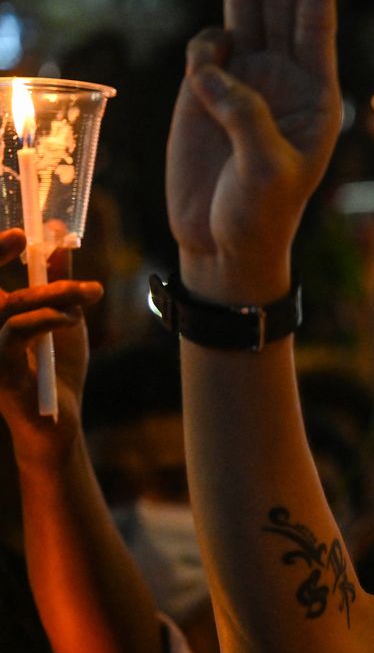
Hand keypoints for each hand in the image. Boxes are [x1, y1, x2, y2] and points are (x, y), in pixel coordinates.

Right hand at [0, 230, 101, 454]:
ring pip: (8, 304)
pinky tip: (71, 318)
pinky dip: (48, 318)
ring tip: (85, 292)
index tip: (22, 234)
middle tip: (30, 239)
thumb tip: (60, 239)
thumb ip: (57, 279)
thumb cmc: (57, 370)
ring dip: (51, 292)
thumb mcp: (62, 317)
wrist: (57, 419)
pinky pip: (16, 331)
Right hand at [166, 0, 339, 303]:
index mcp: (318, 95)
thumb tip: (215, 65)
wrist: (224, 242)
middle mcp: (288, 77)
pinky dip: (206, 47)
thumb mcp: (267, 173)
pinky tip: (208, 75)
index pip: (317, 25)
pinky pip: (209, 46)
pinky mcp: (211, 87)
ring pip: (249, 4)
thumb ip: (246, 117)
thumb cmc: (261, 215)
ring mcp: (249, 77)